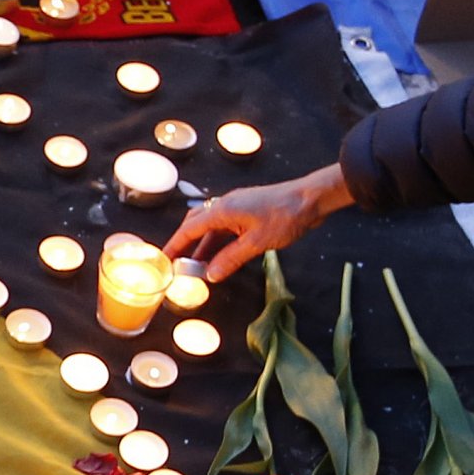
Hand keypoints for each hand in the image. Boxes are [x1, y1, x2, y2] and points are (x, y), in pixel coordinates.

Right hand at [163, 162, 354, 282]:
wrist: (310, 199)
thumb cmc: (284, 217)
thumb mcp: (256, 243)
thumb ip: (231, 259)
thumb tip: (211, 275)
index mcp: (222, 210)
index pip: (190, 229)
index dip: (175, 245)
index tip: (163, 259)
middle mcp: (225, 205)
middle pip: (196, 224)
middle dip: (185, 243)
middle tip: (178, 263)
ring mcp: (237, 207)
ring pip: (212, 227)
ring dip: (203, 245)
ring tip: (198, 266)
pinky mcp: (248, 211)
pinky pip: (225, 227)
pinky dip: (219, 241)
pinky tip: (220, 255)